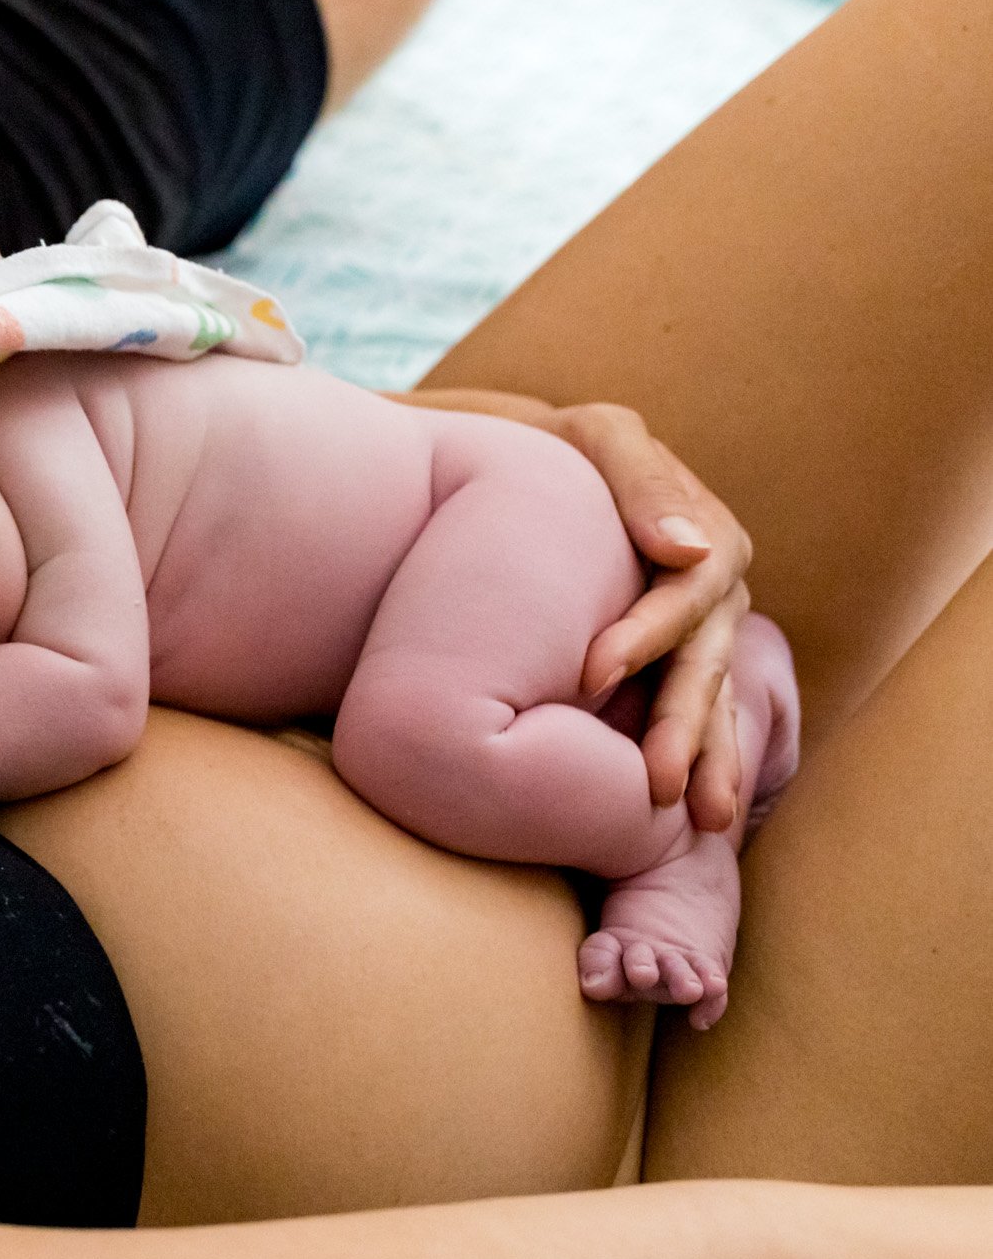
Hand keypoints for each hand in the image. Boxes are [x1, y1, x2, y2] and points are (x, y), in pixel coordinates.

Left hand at [542, 402, 753, 829]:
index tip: (590, 673)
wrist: (542, 466)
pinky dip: (704, 764)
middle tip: (655, 782)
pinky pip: (701, 720)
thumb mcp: (599, 438)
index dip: (644, 635)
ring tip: (706, 821)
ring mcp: (705, 639)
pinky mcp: (681, 670)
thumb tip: (687, 550)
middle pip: (705, 666)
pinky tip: (702, 820)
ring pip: (712, 705)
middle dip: (682, 725)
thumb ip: (640, 481)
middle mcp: (717, 597)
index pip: (684, 596)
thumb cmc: (565, 449)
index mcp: (707, 541)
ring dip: (711, 763)